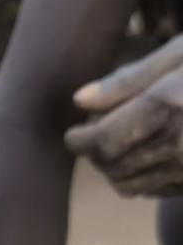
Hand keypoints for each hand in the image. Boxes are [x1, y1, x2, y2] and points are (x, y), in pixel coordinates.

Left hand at [66, 35, 182, 196]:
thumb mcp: (179, 54)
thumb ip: (129, 80)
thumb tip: (80, 101)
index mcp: (169, 105)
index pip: (103, 141)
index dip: (80, 141)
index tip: (73, 134)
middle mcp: (179, 142)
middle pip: (112, 167)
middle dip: (94, 155)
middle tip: (92, 136)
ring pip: (129, 185)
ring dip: (112, 170)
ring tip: (115, 145)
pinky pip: (154, 191)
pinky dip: (137, 179)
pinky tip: (144, 156)